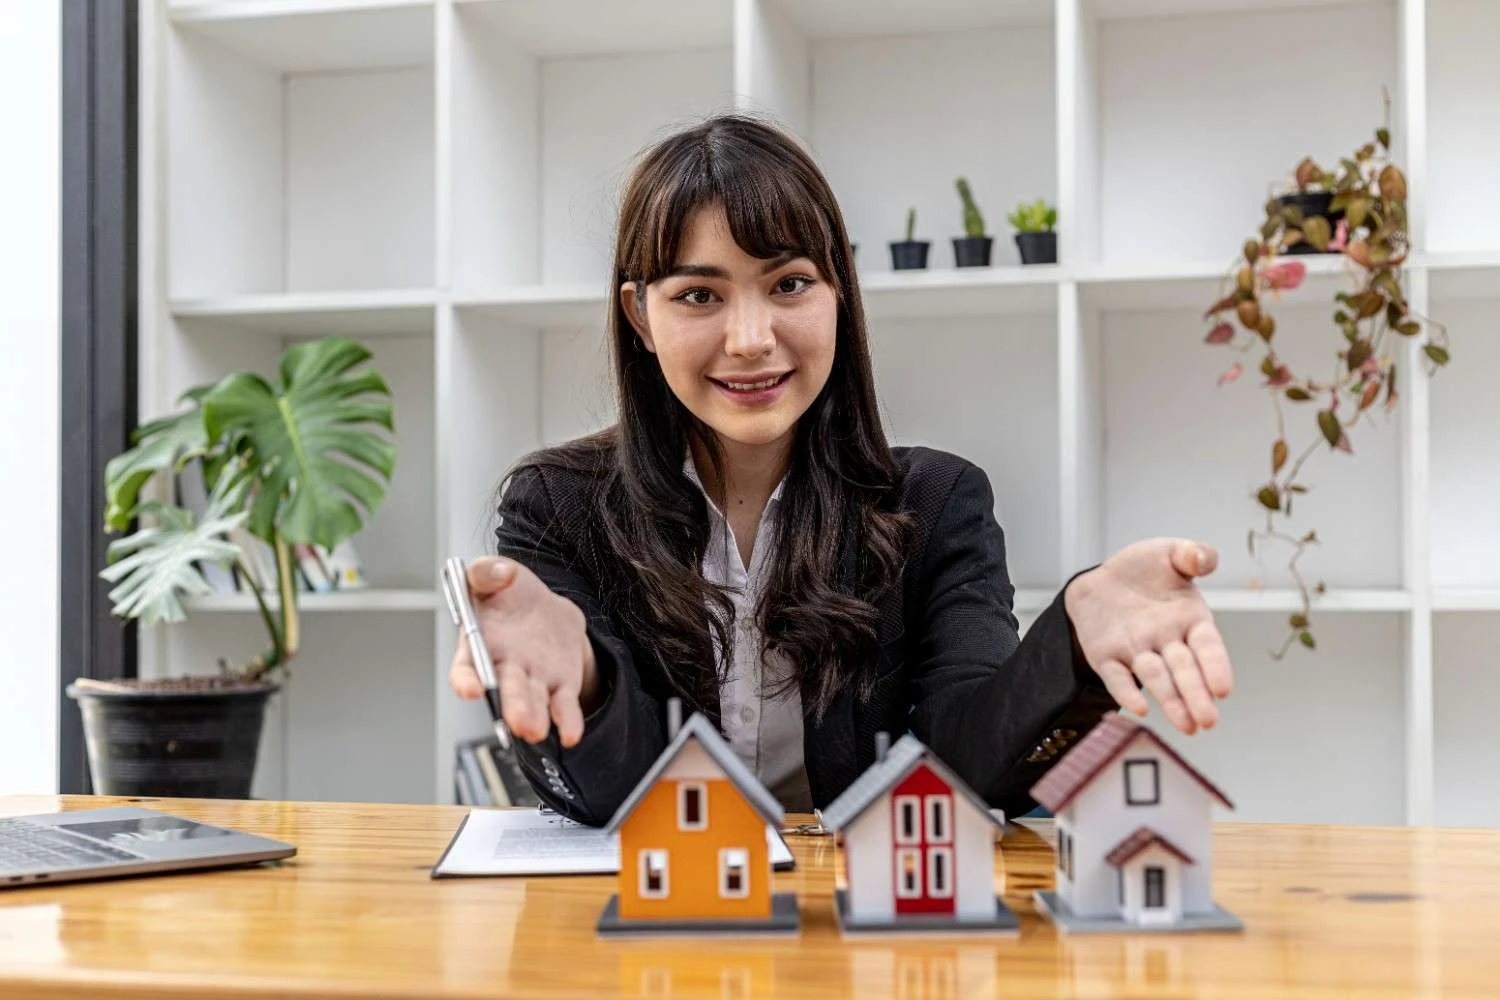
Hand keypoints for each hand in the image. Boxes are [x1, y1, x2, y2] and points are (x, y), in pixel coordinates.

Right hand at [447, 556, 598, 747]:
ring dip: (535, 717)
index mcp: (480, 642)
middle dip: (511, 705)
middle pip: (506, 689)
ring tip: (536, 731)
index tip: (471, 689)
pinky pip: (563, 705)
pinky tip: (571, 734)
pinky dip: (568, 721)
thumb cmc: (509, 594)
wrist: (545, 607)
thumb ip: (486, 570)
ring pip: (533, 701)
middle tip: (517, 721)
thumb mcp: (494, 573)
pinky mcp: (561, 683)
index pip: (467, 667)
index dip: (466, 680)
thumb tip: (496, 572)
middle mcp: (504, 667)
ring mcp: (534, 678)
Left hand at [1063, 538, 1232, 734]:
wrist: (1102, 578)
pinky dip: (1126, 691)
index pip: (1208, 646)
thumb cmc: (1144, 569)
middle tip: (1208, 721)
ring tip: (1186, 726)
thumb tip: (1202, 558)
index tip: (1224, 689)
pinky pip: (1117, 677)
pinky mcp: (1108, 657)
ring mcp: (1138, 651)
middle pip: (1185, 671)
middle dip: (1197, 696)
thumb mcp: (1170, 553)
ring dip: (1171, 702)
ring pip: (1156, 679)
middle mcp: (1168, 641)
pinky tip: (1137, 708)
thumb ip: (1192, 554)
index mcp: (1190, 619)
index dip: (1216, 666)